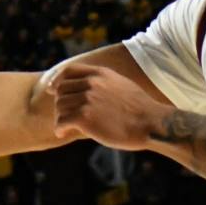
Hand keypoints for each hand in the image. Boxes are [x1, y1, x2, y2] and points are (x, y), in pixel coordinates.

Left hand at [50, 63, 165, 149]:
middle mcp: (91, 83)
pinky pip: (62, 121)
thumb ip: (104, 83)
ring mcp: (87, 99)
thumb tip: (90, 86)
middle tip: (64, 115)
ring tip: (65, 126)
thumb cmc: (141, 109)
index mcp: (100, 74)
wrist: (151, 123)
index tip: (53, 89)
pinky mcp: (84, 117)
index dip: (58, 80)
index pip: (69, 71)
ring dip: (61, 117)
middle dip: (61, 102)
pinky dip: (59, 128)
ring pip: (60, 106)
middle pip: (62, 90)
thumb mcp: (122, 85)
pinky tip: (62, 134)